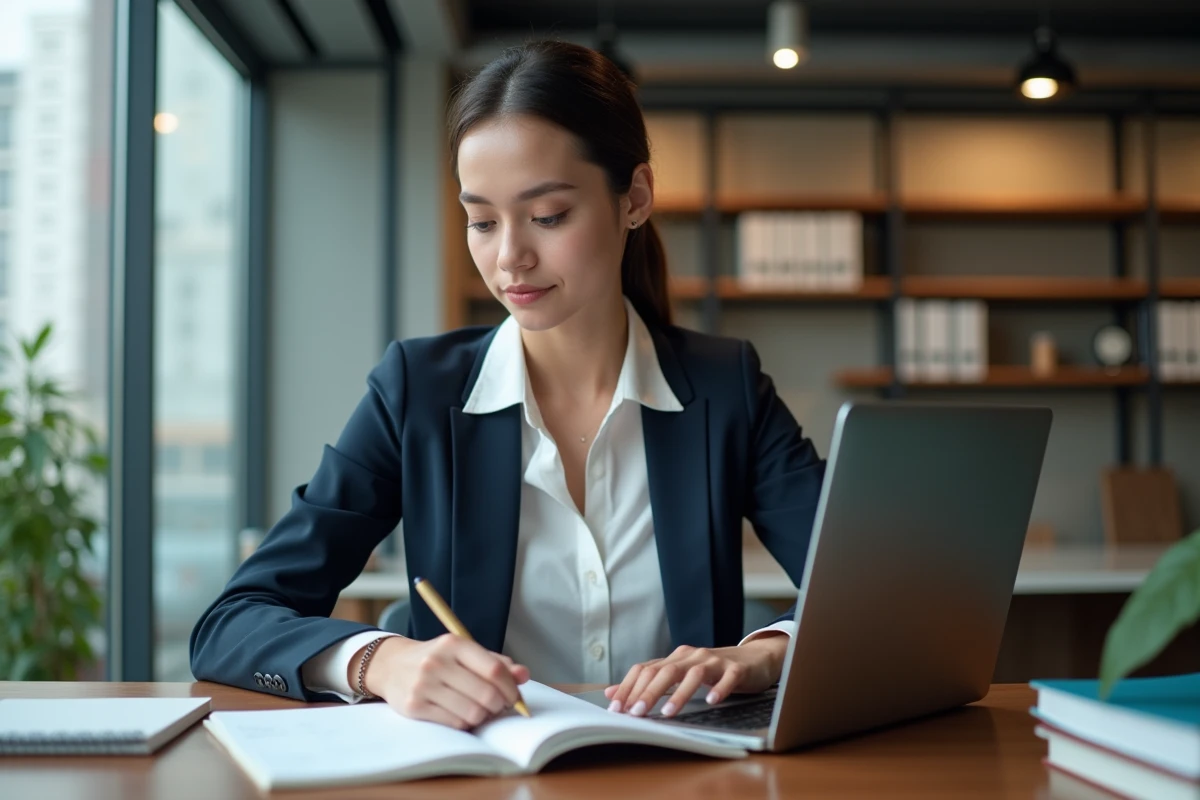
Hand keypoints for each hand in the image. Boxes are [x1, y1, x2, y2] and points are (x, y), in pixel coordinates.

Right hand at [358, 635, 529, 729]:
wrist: (392, 665)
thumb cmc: (437, 659)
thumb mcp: (464, 652)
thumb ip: (495, 662)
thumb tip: (524, 675)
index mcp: (454, 644)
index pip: (494, 670)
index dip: (511, 688)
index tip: (514, 697)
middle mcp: (437, 662)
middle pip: (487, 695)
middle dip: (499, 705)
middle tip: (498, 706)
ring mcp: (424, 685)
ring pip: (473, 713)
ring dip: (483, 716)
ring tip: (479, 710)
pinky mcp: (414, 706)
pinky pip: (455, 724)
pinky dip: (465, 723)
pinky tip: (461, 714)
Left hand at [604, 634, 788, 717]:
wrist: (754, 658)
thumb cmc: (714, 671)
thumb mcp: (679, 674)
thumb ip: (648, 682)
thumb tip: (611, 692)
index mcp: (676, 658)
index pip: (646, 669)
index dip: (629, 687)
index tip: (616, 708)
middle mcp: (692, 656)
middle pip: (666, 671)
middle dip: (649, 693)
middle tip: (636, 713)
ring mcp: (715, 661)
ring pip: (694, 674)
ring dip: (680, 694)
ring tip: (668, 713)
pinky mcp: (737, 669)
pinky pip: (728, 678)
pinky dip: (719, 688)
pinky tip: (711, 702)